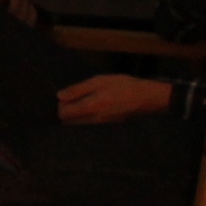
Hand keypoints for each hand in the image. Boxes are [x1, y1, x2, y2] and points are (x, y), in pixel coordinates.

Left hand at [57, 74, 172, 124]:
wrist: (145, 98)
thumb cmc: (121, 86)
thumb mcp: (98, 82)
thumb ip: (78, 90)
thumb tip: (59, 96)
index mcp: (88, 108)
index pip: (63, 114)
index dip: (60, 105)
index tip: (64, 96)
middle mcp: (92, 120)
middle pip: (69, 121)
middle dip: (66, 111)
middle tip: (72, 97)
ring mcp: (100, 124)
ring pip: (79, 123)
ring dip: (75, 114)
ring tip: (81, 100)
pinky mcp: (107, 124)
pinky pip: (89, 123)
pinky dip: (85, 116)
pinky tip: (92, 105)